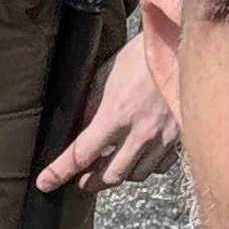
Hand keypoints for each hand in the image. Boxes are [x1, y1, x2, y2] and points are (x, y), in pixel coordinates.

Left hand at [37, 30, 182, 191]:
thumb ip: (90, 105)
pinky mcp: (182, 137)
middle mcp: (140, 132)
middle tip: (81, 181)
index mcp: (116, 114)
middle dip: (90, 182)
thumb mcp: (105, 75)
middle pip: (110, 176)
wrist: (181, 45)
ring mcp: (164, 138)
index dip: (60, 172)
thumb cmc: (142, 54)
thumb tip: (77, 129)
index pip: (81, 154)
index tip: (46, 182)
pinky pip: (161, 166)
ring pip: (136, 175)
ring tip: (109, 167)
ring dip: (118, 175)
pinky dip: (146, 166)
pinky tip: (139, 156)